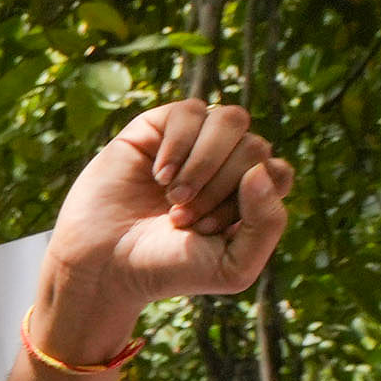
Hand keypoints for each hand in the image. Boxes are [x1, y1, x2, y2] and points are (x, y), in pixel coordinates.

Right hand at [33, 100, 291, 357]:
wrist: (103, 267)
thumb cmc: (167, 269)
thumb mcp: (234, 266)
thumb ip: (268, 223)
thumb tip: (261, 169)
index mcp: (248, 194)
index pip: (277, 172)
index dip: (250, 200)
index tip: (209, 230)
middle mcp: (225, 163)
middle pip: (255, 146)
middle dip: (220, 187)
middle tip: (181, 220)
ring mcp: (193, 142)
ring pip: (232, 120)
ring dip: (205, 162)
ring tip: (173, 196)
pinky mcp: (158, 127)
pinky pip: (191, 111)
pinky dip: (178, 146)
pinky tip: (158, 176)